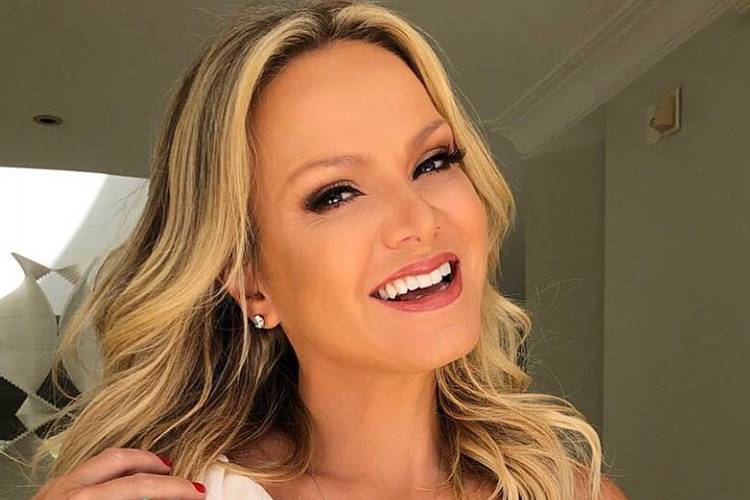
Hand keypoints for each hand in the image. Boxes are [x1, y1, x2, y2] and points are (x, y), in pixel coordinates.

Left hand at [31, 447, 206, 499]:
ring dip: (138, 462)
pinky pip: (91, 467)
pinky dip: (116, 468)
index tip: (196, 493)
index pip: (140, 488)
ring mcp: (58, 486)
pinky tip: (126, 478)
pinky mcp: (50, 489)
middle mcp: (70, 490)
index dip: (174, 490)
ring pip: (106, 457)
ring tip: (160, 470)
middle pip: (125, 463)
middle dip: (161, 471)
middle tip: (185, 482)